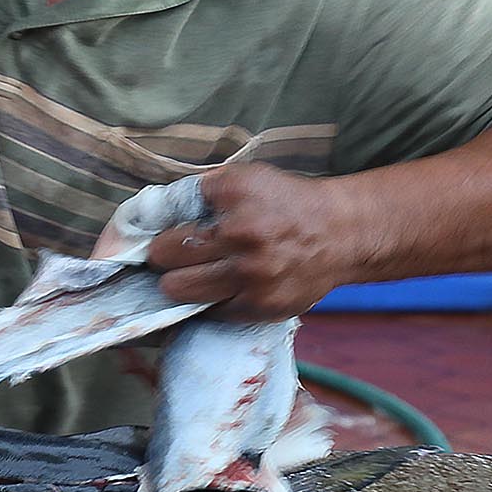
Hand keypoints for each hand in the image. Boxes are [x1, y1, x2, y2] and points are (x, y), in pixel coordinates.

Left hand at [145, 163, 367, 318]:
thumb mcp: (245, 180)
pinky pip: (209, 311)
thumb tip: (150, 215)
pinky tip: (219, 288)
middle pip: (163, 253)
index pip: (168, 209)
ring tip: (187, 275)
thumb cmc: (284, 204)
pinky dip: (207, 302)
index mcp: (235, 192)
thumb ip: (200, 193)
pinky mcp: (260, 305)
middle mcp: (243, 232)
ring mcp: (252, 274)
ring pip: (177, 288)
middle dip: (162, 255)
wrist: (340, 233)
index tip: (165, 228)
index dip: (164, 220)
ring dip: (176, 283)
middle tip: (169, 256)